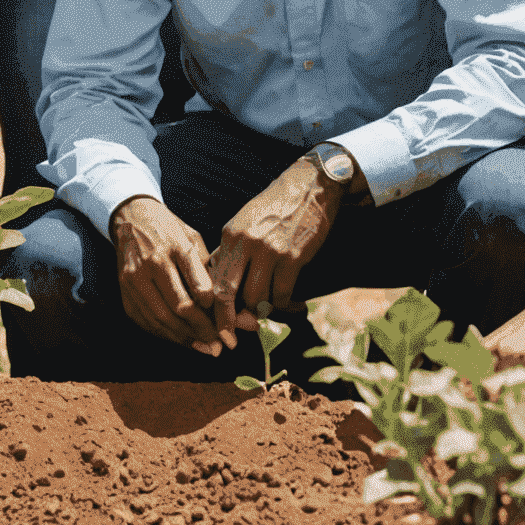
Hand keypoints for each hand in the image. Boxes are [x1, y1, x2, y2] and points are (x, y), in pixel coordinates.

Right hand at [109, 196, 224, 354]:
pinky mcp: (124, 290)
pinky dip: (165, 334)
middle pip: (179, 307)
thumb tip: (221, 305)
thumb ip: (205, 268)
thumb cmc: (169, 230)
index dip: (212, 309)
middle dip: (201, 330)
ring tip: (202, 347)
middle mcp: (153, 262)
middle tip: (217, 344)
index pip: (197, 284)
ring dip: (184, 338)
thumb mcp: (192, 238)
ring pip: (161, 319)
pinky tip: (180, 339)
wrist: (132, 219)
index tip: (224, 323)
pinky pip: (146, 321)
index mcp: (176, 246)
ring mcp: (135, 277)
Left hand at [208, 159, 338, 346]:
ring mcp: (269, 251)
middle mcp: (245, 244)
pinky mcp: (292, 258)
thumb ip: (232, 250)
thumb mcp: (245, 222)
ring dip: (264, 310)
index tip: (217, 327)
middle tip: (234, 338)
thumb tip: (217, 279)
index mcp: (230, 235)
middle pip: (227, 293)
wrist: (311, 185)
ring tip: (273, 309)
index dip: (213, 308)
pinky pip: (282, 294)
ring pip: (257, 299)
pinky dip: (286, 305)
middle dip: (229, 321)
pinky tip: (295, 304)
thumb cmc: (276, 207)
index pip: (214, 279)